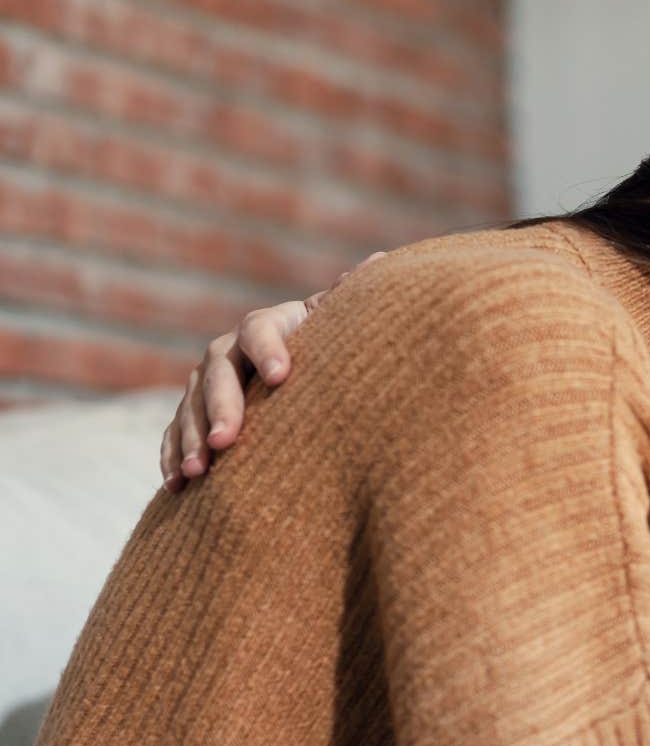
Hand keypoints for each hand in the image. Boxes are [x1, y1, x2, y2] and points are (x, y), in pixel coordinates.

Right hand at [160, 251, 385, 489]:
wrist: (306, 373)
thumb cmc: (333, 350)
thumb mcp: (343, 325)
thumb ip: (353, 300)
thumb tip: (381, 261)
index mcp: (270, 325)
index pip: (260, 328)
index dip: (269, 348)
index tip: (282, 376)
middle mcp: (230, 349)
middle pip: (219, 372)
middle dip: (221, 406)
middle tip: (227, 440)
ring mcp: (207, 382)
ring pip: (190, 406)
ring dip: (191, 437)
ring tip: (200, 471)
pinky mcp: (193, 414)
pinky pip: (174, 433)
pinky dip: (172, 456)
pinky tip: (178, 484)